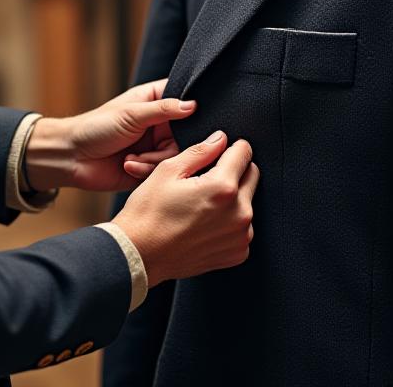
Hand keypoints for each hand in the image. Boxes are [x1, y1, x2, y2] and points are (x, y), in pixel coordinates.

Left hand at [24, 79, 193, 191]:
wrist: (72, 157)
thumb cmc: (96, 127)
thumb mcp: (131, 114)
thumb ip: (163, 109)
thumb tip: (193, 105)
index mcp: (154, 102)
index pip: (184, 99)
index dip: (192, 109)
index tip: (192, 119)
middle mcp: (158, 124)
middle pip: (187, 134)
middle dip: (170, 144)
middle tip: (156, 145)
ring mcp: (154, 145)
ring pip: (176, 155)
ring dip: (154, 159)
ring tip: (132, 157)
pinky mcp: (149, 167)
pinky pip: (162, 171)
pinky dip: (145, 169)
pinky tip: (127, 164)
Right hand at [113, 132, 258, 286]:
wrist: (140, 254)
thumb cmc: (148, 212)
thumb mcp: (167, 171)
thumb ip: (199, 151)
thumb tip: (220, 139)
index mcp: (222, 188)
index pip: (244, 153)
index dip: (231, 146)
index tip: (221, 149)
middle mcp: (239, 213)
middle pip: (252, 176)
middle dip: (234, 170)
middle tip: (207, 176)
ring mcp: (240, 236)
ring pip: (248, 201)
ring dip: (233, 196)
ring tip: (202, 202)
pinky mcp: (237, 253)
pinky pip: (242, 227)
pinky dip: (229, 220)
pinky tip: (205, 221)